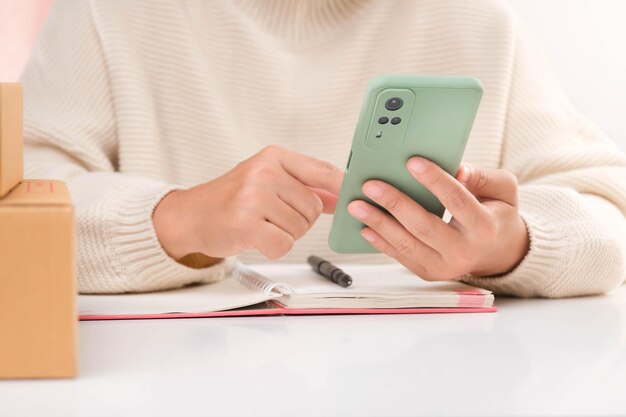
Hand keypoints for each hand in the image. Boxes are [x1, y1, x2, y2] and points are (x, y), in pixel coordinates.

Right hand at [153, 146, 342, 259]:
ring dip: (285, 234)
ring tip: (262, 225)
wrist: (191, 216)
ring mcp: (254, 198)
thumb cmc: (231, 199)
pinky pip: (284, 244)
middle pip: (313, 206)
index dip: (341, 188)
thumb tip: (339, 196)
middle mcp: (264, 173)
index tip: (351, 197)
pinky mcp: (247, 224)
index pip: (323, 171)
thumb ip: (304, 186)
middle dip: (300, 219)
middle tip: (274, 217)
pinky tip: (257, 238)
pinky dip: (275, 248)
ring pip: (300, 227)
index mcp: (273, 157)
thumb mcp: (267, 181)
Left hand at [347, 157, 528, 279]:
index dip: (434, 181)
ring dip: (378, 223)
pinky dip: (380, 241)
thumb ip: (484, 177)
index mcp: (484, 228)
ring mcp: (444, 266)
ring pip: (407, 244)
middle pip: (424, 226)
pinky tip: (363, 226)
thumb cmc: (496, 214)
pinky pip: (400, 256)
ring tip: (356, 205)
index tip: (412, 162)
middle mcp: (463, 251)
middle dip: (395, 203)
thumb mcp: (504, 191)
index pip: (456, 201)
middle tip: (370, 185)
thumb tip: (458, 170)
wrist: (497, 252)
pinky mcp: (428, 272)